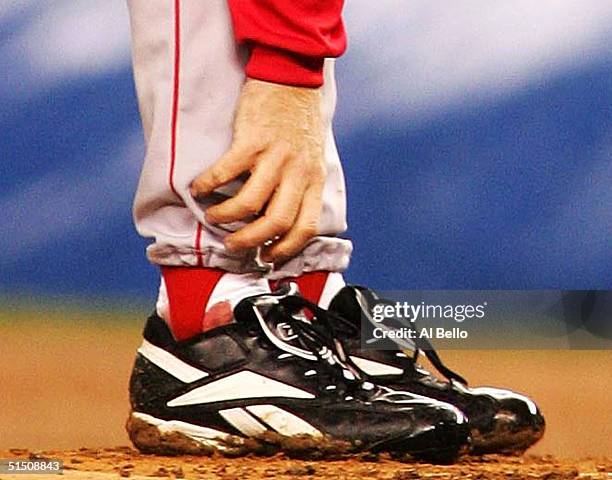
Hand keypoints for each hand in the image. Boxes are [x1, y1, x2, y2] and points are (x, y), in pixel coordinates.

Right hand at [190, 78, 326, 262]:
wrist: (292, 77)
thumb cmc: (298, 122)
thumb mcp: (311, 158)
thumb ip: (301, 186)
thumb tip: (278, 220)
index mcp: (314, 180)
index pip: (305, 227)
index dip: (286, 249)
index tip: (267, 257)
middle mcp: (298, 172)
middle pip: (276, 222)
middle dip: (251, 241)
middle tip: (233, 243)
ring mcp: (275, 157)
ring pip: (250, 203)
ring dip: (226, 216)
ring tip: (213, 216)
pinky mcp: (251, 140)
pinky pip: (226, 172)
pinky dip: (208, 185)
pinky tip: (198, 188)